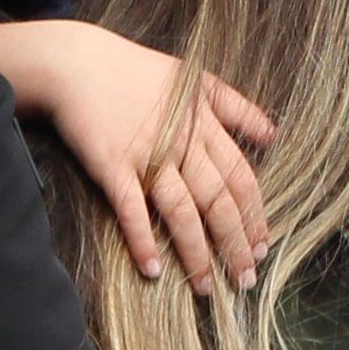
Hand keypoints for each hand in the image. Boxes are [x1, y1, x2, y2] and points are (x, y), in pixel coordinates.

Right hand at [0, 20, 272, 292]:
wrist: (75, 62)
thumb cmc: (134, 70)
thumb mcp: (194, 78)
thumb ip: (235, 106)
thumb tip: (273, 133)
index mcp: (204, 122)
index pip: (240, 177)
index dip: (254, 214)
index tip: (263, 245)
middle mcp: (181, 142)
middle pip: (219, 201)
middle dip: (235, 244)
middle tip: (246, 280)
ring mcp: (147, 155)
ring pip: (183, 211)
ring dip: (197, 254)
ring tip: (207, 288)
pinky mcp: (112, 165)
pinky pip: (131, 210)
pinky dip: (143, 241)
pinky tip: (154, 270)